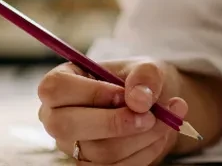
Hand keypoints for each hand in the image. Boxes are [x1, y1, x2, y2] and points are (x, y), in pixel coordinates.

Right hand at [38, 60, 186, 165]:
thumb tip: (139, 100)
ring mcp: (70, 146)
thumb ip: (145, 76)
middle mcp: (57, 117)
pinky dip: (144, 153)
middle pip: (67, 126)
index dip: (91, 92)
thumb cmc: (139, 82)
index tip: (123, 93)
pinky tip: (159, 136)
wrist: (152, 106)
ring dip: (141, 138)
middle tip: (151, 115)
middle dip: (116, 122)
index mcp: (61, 85)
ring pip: (98, 152)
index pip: (56, 88)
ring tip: (166, 121)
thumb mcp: (146, 68)